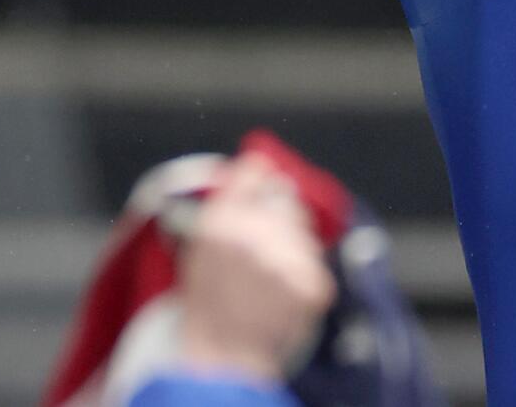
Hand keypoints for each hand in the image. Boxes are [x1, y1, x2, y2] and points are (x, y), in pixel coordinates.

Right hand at [175, 153, 336, 383]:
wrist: (220, 356)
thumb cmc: (207, 299)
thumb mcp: (201, 243)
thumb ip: (231, 197)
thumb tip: (260, 159)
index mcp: (220, 223)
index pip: (258, 170)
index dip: (263, 176)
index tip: (265, 181)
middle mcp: (255, 237)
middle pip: (287, 199)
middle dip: (279, 216)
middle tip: (261, 249)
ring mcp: (287, 262)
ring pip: (303, 232)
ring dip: (292, 246)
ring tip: (266, 279)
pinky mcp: (313, 285)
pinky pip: (314, 263)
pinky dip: (302, 275)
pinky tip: (279, 294)